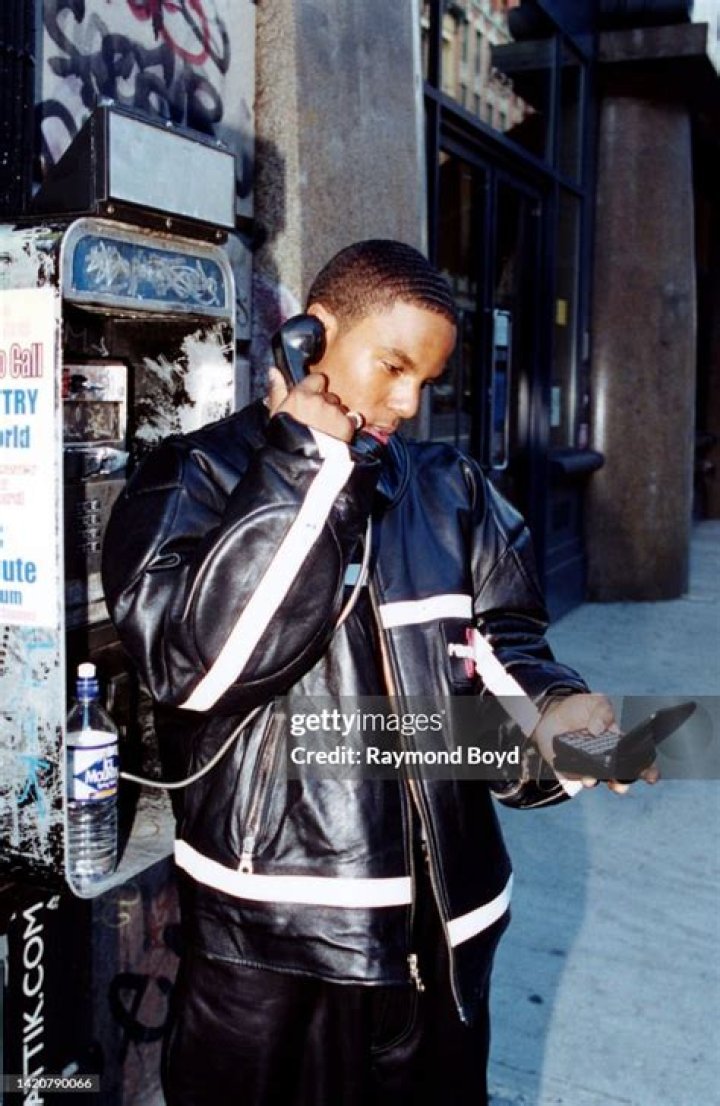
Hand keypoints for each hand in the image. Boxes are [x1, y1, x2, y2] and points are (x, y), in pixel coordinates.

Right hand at [267, 367, 359, 442]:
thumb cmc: (285, 441)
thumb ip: (277, 390)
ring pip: (340, 408)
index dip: (317, 388)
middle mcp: (319, 400)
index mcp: (300, 395)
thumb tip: (273, 371)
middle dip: (326, 406)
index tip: (314, 397)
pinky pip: (351, 420)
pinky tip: (335, 437)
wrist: (302, 462)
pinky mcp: (346, 424)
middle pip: (329, 396)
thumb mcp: (276, 415)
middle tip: (318, 422)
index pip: (317, 379)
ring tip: (327, 433)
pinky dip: (346, 427)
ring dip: (336, 417)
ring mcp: (334, 411)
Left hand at [531, 692, 660, 794]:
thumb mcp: (597, 702)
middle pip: (618, 778)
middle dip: (622, 785)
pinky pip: (569, 777)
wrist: (552, 712)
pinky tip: (570, 770)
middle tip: (620, 784)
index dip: (647, 770)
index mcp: (618, 745)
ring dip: (593, 781)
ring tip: (590, 779)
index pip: (637, 761)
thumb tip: (598, 729)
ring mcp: (586, 766)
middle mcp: (605, 760)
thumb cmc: (581, 709)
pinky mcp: (567, 769)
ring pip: (594, 781)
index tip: (652, 776)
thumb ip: (604, 711)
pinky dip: (570, 776)